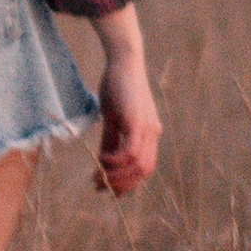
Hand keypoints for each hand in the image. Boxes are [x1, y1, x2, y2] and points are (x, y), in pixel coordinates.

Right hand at [93, 28, 161, 195]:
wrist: (123, 61)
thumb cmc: (116, 85)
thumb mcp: (113, 117)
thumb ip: (111, 140)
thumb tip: (104, 161)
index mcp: (149, 133)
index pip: (144, 167)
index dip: (128, 182)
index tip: (109, 189)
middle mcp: (153, 133)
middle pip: (144, 171)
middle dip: (122, 184)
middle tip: (100, 187)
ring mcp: (147, 128)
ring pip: (138, 164)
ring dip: (117, 175)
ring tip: (97, 175)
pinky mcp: (137, 121)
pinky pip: (131, 151)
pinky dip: (116, 160)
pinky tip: (102, 160)